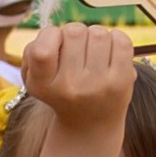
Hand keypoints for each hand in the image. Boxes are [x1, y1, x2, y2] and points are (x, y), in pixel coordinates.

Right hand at [14, 21, 134, 156]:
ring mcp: (99, 84)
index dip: (49, 35)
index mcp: (43, 85)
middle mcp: (71, 87)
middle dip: (75, 32)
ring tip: (93, 51)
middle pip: (74, 32)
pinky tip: (109, 51)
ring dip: (95, 35)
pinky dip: (115, 38)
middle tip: (77, 48)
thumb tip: (54, 33)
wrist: (90, 124)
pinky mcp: (123, 80)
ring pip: (98, 33)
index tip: (55, 43)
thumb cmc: (60, 90)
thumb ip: (32, 51)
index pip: (41, 51)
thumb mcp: (35, 77)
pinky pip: (121, 40)